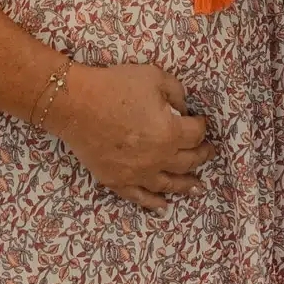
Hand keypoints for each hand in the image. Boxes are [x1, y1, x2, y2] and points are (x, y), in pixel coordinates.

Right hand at [47, 62, 215, 211]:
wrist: (76, 104)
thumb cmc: (115, 86)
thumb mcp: (154, 77)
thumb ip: (176, 92)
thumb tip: (183, 109)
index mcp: (170, 133)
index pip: (196, 133)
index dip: (201, 126)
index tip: (200, 122)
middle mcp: (158, 158)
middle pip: (188, 161)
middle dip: (201, 155)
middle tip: (208, 152)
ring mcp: (137, 174)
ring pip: (169, 184)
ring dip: (187, 185)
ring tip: (198, 187)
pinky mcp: (117, 181)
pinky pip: (139, 197)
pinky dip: (153, 203)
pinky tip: (163, 206)